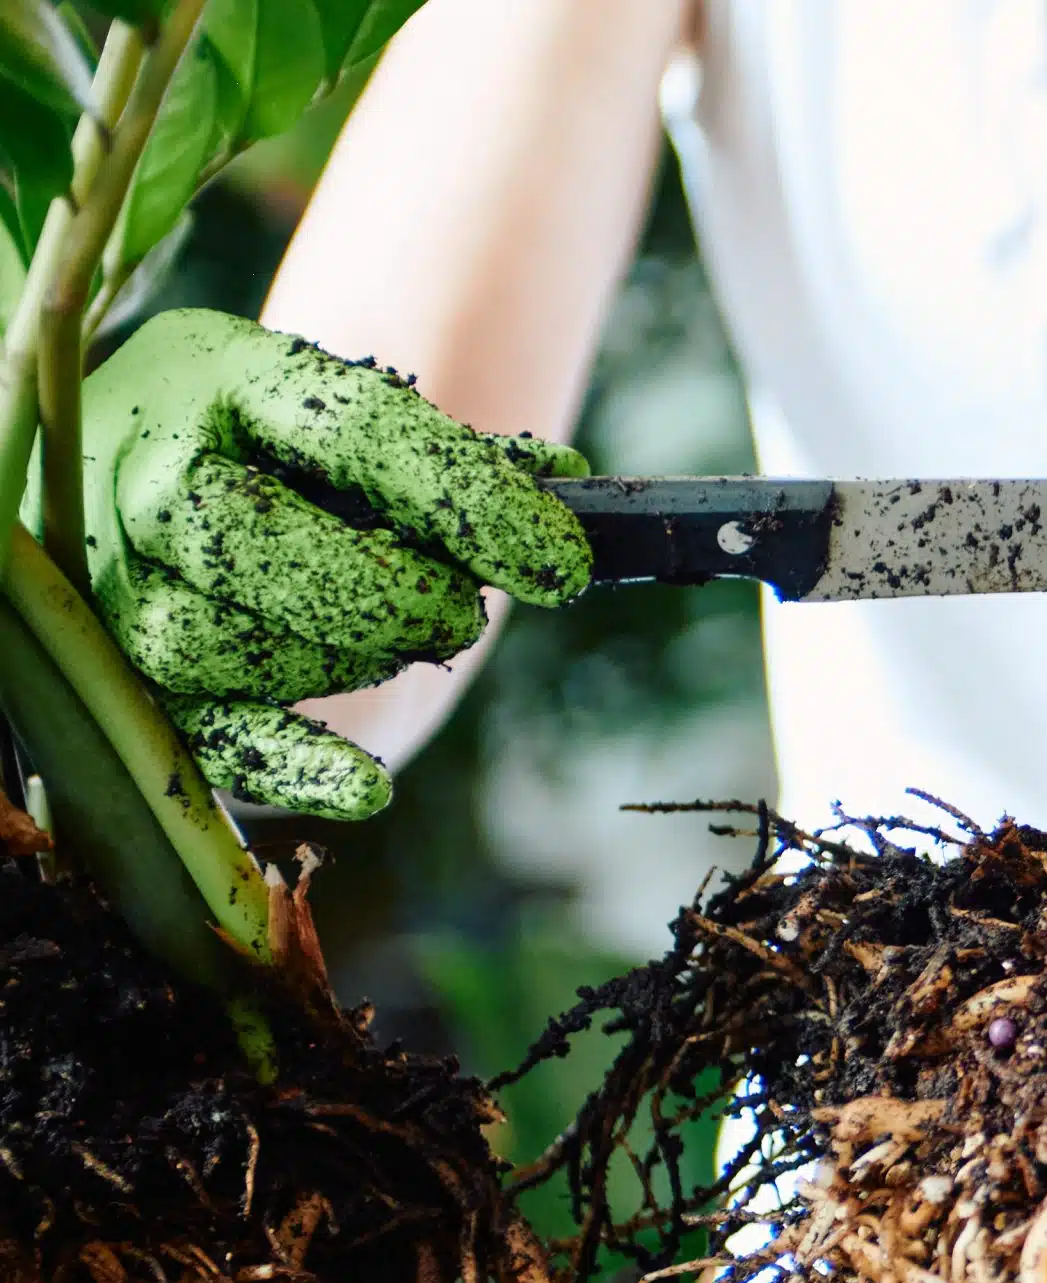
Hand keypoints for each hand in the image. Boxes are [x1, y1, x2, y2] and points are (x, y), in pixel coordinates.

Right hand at [68, 308, 591, 818]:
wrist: (159, 479)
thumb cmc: (286, 457)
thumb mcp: (350, 425)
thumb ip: (450, 461)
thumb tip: (566, 495)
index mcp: (215, 370)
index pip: (355, 429)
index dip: (471, 501)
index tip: (564, 562)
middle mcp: (140, 469)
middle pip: (253, 541)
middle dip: (390, 593)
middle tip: (462, 613)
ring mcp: (117, 580)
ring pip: (219, 642)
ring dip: (339, 658)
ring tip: (388, 646)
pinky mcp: (130, 682)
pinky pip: (199, 734)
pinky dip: (296, 766)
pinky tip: (371, 787)